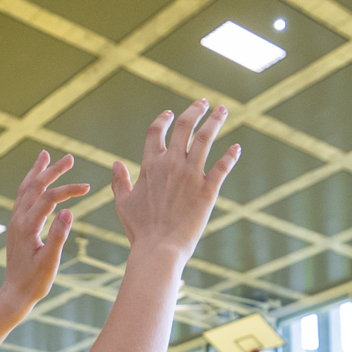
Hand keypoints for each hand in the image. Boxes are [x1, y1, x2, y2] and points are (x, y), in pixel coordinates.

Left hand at [0, 151, 90, 311]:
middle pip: (35, 186)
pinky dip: (30, 184)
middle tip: (70, 158)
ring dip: (37, 172)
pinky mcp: (16, 225)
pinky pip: (22, 197)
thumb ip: (58, 235)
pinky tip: (36, 180)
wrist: (15, 292)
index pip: (49, 198)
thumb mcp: (50, 261)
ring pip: (25, 188)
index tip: (87, 188)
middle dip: (53, 171)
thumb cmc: (35, 281)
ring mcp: (15, 221)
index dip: (68, 190)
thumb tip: (69, 211)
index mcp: (27, 227)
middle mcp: (18, 219)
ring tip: (45, 156)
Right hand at [111, 100, 239, 253]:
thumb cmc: (140, 229)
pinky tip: (237, 147)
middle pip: (185, 127)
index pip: (156, 131)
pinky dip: (231, 155)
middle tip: (204, 102)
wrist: (159, 248)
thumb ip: (119, 181)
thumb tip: (115, 163)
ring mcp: (191, 175)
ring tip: (222, 110)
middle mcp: (171, 164)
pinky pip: (223, 166)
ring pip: (205, 138)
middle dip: (195, 111)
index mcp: (150, 165)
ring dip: (215, 121)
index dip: (164, 119)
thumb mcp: (123, 203)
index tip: (171, 113)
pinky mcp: (208, 190)